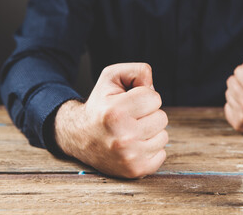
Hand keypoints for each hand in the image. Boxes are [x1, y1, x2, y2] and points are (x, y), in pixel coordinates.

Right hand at [54, 63, 167, 177]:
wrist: (79, 136)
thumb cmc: (100, 104)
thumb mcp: (112, 77)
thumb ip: (138, 71)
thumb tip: (154, 87)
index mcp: (115, 112)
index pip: (155, 98)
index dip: (144, 96)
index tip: (129, 102)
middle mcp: (122, 138)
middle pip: (162, 118)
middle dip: (148, 114)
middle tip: (130, 118)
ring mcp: (129, 157)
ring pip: (163, 136)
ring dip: (150, 132)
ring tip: (131, 131)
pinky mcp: (135, 171)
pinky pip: (162, 154)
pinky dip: (151, 148)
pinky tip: (134, 145)